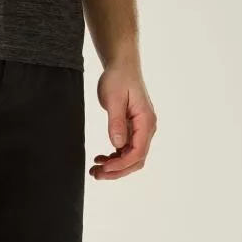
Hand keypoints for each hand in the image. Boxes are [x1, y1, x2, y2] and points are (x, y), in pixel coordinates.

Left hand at [90, 62, 156, 180]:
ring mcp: (141, 130)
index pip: (137, 152)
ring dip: (114, 167)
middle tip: (95, 174)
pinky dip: (114, 158)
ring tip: (95, 169)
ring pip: (131, 158)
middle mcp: (147, 128)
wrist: (122, 67)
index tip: (103, 167)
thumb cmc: (118, 79)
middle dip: (116, 171)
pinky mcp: (133, 130)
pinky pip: (126, 151)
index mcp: (146, 121)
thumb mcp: (113, 99)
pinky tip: (101, 158)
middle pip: (136, 160)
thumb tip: (117, 145)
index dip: (120, 164)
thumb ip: (116, 123)